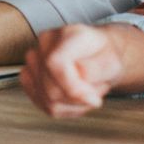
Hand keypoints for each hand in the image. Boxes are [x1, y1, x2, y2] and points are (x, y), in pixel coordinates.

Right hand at [20, 24, 143, 117]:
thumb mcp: (113, 61)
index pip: (55, 63)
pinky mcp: (29, 77)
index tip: (93, 99)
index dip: (72, 88)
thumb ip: (97, 68)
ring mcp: (34, 60)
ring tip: (86, 93)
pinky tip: (76, 99)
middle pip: (50, 88)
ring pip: (47, 100)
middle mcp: (45, 44)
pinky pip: (44, 105)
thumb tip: (80, 77)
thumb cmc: (105, 57)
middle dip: (78, 101)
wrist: (98, 56)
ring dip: (73, 105)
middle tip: (95, 94)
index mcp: (67, 34)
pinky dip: (65, 109)